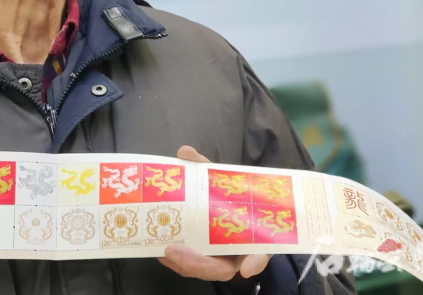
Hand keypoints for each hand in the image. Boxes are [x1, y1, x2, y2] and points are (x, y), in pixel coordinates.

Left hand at [157, 145, 272, 281]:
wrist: (228, 206)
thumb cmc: (233, 196)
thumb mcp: (223, 180)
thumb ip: (206, 168)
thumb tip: (185, 152)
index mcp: (254, 236)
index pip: (261, 253)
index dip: (256, 261)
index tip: (247, 267)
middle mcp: (240, 254)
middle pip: (224, 269)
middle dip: (200, 264)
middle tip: (175, 250)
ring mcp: (222, 260)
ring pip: (206, 270)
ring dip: (185, 264)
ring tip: (165, 251)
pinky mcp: (205, 260)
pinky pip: (193, 265)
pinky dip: (178, 261)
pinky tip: (161, 252)